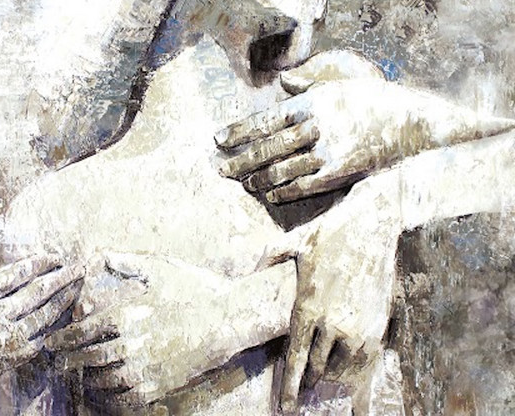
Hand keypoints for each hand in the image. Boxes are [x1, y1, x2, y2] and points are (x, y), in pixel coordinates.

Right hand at [0, 232, 83, 388]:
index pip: (22, 272)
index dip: (42, 262)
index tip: (56, 256)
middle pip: (39, 291)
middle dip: (62, 277)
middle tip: (79, 267)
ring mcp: (9, 336)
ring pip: (45, 314)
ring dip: (64, 298)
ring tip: (77, 286)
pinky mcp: (15, 355)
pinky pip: (43, 335)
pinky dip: (57, 323)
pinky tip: (67, 311)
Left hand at [46, 253, 235, 406]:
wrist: (229, 317)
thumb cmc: (195, 289)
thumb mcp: (161, 269)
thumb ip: (128, 262)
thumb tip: (102, 253)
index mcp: (128, 315)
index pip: (84, 331)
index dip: (65, 338)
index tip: (53, 341)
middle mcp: (132, 345)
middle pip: (90, 358)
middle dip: (71, 360)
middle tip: (60, 362)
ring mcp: (146, 368)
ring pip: (105, 381)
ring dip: (90, 379)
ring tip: (84, 376)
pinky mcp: (161, 384)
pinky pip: (127, 399)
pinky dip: (112, 399)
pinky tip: (109, 394)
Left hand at [216, 50, 447, 202]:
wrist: (412, 123)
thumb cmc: (374, 98)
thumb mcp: (340, 80)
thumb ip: (308, 82)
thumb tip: (283, 83)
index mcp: (312, 103)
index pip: (265, 120)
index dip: (239, 131)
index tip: (219, 139)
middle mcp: (315, 128)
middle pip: (267, 148)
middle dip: (239, 159)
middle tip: (219, 168)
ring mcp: (327, 153)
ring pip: (282, 170)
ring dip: (257, 178)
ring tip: (242, 182)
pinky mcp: (339, 174)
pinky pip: (303, 186)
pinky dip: (283, 191)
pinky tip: (270, 194)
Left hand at [259, 172, 401, 414]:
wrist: (371, 225)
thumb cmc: (329, 233)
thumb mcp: (292, 241)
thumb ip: (267, 257)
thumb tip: (246, 269)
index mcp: (308, 306)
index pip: (296, 358)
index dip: (291, 386)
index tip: (286, 407)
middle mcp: (332, 322)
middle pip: (318, 368)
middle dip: (309, 384)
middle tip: (302, 397)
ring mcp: (358, 326)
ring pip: (342, 369)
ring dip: (331, 378)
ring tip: (323, 382)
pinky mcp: (378, 324)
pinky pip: (365, 362)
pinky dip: (355, 372)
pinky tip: (347, 373)